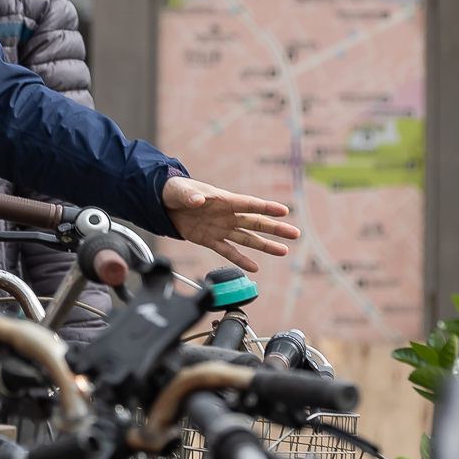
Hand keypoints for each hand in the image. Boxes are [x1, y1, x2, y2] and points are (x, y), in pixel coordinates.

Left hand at [162, 176, 298, 272]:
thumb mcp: (179, 190)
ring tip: (283, 251)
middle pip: (255, 223)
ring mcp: (220, 228)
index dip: (266, 207)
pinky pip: (228, 251)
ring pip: (247, 239)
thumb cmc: (174, 191)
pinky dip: (240, 260)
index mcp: (223, 199)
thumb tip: (197, 201)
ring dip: (265, 245)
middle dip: (276, 228)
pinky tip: (254, 268)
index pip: (248, 204)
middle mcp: (226, 215)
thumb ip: (189, 196)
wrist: (162, 203)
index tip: (284, 211)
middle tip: (295, 234)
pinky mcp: (210, 240)